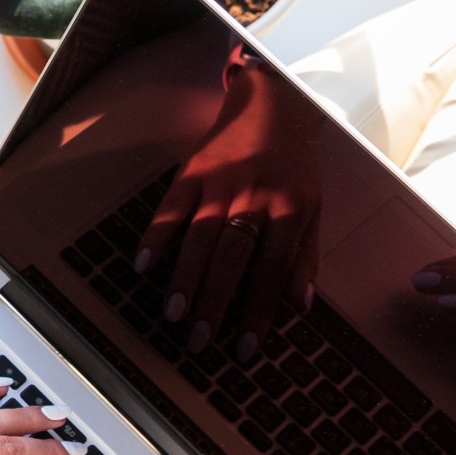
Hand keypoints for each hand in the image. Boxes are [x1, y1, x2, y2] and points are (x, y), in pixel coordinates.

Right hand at [135, 46, 323, 357]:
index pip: (271, 271)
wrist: (272, 105)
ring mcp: (218, 183)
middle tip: (200, 341)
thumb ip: (305, 257)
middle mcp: (253, 197)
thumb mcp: (313, 209)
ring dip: (184, 278)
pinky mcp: (191, 172)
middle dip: (214, 302)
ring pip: (198, 237)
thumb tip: (301, 307)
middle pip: (231, 257)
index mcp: (288, 210)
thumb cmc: (295, 166)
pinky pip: (169, 208)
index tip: (245, 349)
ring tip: (173, 315)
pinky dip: (154, 236)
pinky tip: (141, 267)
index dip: (258, 312)